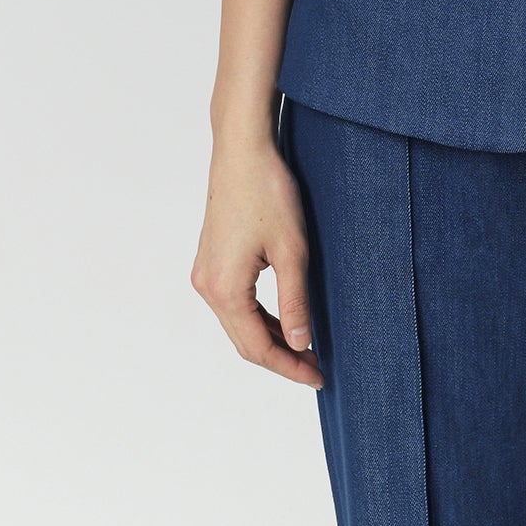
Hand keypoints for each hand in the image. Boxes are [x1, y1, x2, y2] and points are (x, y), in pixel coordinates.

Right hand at [191, 128, 322, 387]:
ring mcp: (205, 273)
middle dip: (281, 357)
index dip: (290, 367)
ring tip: (306, 346)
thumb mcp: (292, 249)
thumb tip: (301, 345)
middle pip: (244, 341)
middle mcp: (207, 287)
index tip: (320, 376)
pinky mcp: (210, 260)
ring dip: (270, 337)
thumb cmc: (269, 192)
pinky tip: (285, 318)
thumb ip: (296, 302)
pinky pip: (235, 303)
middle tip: (317, 366)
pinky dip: (259, 316)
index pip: (258, 348)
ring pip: (239, 323)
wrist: (242, 149)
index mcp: (224, 290)